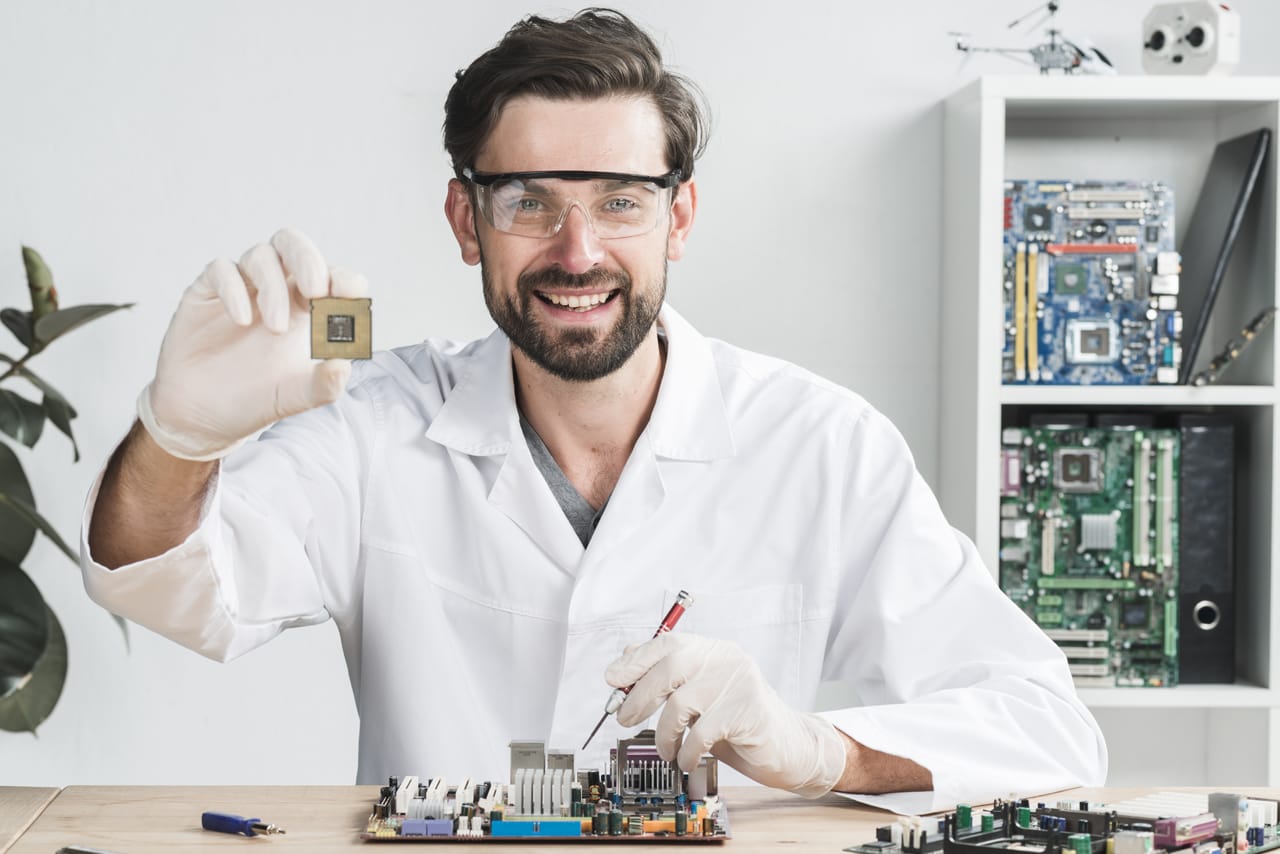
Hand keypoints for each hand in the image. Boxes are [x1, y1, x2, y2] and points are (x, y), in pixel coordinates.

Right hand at [138, 228, 368, 459]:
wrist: (204, 416)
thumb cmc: (256, 399)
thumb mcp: (297, 397)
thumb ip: (325, 385)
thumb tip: (344, 366)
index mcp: (309, 308)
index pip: (333, 275)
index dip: (344, 279)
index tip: (348, 297)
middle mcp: (278, 290)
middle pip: (294, 245)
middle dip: (309, 261)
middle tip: (315, 291)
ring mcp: (242, 288)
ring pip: (260, 255)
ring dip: (273, 287)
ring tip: (275, 328)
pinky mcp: (206, 292)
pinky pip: (220, 269)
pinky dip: (234, 289)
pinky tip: (242, 321)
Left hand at [606, 632, 846, 797]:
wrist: (789, 746)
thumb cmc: (738, 722)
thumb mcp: (699, 697)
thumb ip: (669, 680)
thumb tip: (624, 664)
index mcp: (713, 650)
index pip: (669, 642)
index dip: (636, 659)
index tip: (613, 678)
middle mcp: (726, 660)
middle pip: (671, 665)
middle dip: (640, 694)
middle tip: (624, 718)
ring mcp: (739, 683)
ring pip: (682, 703)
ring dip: (663, 733)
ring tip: (666, 750)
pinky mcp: (748, 713)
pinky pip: (702, 733)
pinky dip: (686, 751)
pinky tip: (687, 759)